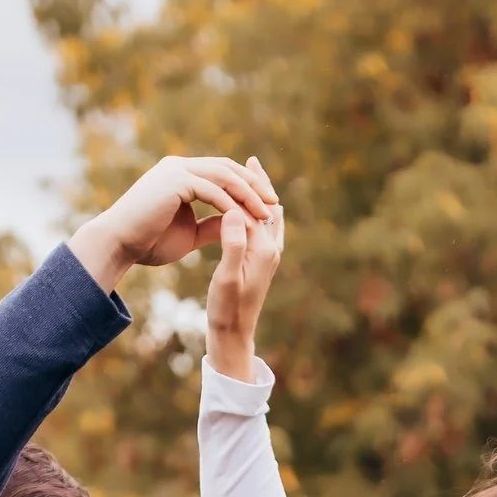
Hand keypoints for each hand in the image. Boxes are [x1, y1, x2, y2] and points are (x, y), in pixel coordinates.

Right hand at [71, 155, 273, 294]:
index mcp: (181, 174)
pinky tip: (246, 219)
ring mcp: (176, 169)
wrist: (118, 245)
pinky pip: (213, 190)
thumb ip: (212, 225)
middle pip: (227, 167)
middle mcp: (179, 165)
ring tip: (266, 211)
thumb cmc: (148, 243)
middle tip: (274, 202)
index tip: (267, 205)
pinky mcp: (175, 180)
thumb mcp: (190, 234)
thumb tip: (235, 222)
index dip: (247, 186)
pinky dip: (231, 204)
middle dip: (254, 184)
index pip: (222, 172)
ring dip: (248, 193)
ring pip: (224, 176)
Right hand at [202, 161, 284, 382]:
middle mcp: (271, 250)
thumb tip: (236, 213)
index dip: (248, 184)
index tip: (244, 160)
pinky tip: (244, 210)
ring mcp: (268, 257)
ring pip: (267, 218)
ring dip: (258, 196)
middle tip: (253, 159)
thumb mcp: (226, 277)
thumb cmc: (226, 309)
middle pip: (269, 208)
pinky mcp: (260, 263)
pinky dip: (254, 212)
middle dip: (260, 184)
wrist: (234, 336)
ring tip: (251, 179)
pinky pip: (261, 230)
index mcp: (264, 248)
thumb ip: (232, 244)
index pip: (257, 207)